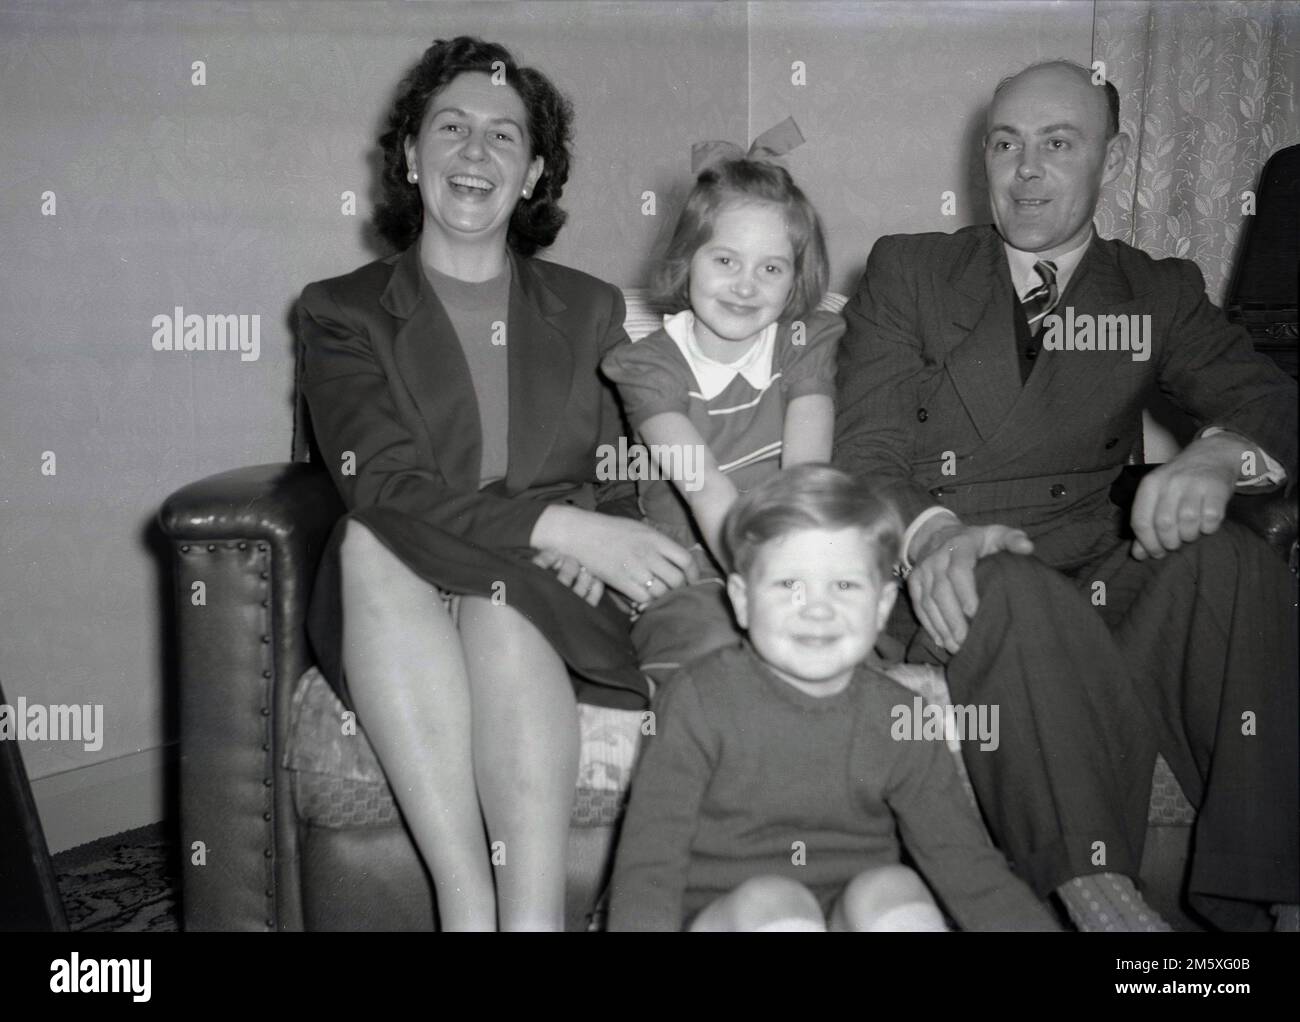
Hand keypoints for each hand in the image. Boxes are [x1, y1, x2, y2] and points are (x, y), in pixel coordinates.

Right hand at [531, 505, 698, 604]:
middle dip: (678, 588)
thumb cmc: (609, 529)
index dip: (693, 574)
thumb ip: (658, 543)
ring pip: (661, 592)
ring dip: (661, 596)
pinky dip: (646, 602)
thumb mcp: (639, 528)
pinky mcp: (620, 581)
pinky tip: (642, 599)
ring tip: (657, 595)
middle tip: (674, 591)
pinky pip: (643, 598)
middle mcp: (647, 553)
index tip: (691, 580)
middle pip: (676, 579)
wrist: (579, 533)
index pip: (685, 559)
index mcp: (655, 538)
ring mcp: (634, 568)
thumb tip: (676, 559)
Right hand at [909, 522, 1033, 653]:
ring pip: (927, 600)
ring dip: (940, 625)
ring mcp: (923, 570)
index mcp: (959, 546)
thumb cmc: (975, 540)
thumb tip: (1027, 548)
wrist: (939, 534)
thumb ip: (1012, 539)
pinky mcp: (914, 581)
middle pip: (940, 590)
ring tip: (954, 646)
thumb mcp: (994, 534)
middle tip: (964, 640)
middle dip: (952, 617)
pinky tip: (939, 640)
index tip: (974, 613)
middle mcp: (936, 558)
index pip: (958, 570)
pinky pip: (918, 604)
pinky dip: (928, 623)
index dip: (964, 592)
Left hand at [1129, 433, 1242, 560]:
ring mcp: (1194, 483)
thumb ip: (1147, 525)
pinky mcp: (1217, 488)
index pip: (1141, 521)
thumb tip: (1138, 555)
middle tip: (1175, 544)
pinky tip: (1206, 525)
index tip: (1155, 553)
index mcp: (1150, 484)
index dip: (1147, 543)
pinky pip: (1211, 519)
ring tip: (1190, 533)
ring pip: (1187, 523)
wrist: (1213, 455)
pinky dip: (1208, 529)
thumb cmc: (1180, 483)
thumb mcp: (1158, 496)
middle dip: (1169, 543)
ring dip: (1189, 536)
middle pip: (1164, 524)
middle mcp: (1170, 482)